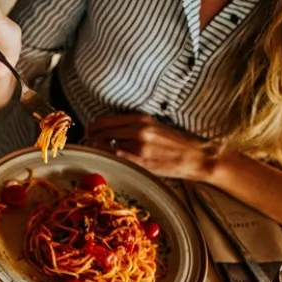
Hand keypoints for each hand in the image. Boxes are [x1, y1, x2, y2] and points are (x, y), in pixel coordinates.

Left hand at [84, 114, 220, 181]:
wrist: (194, 157)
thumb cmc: (174, 143)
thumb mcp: (155, 126)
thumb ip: (134, 126)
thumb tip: (110, 129)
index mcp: (142, 119)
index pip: (107, 120)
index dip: (94, 125)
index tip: (88, 130)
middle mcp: (139, 130)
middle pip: (104, 131)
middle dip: (91, 136)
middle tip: (87, 141)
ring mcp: (140, 146)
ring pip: (108, 144)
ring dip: (97, 147)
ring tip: (93, 149)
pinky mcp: (142, 161)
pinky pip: (117, 157)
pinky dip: (107, 156)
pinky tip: (103, 157)